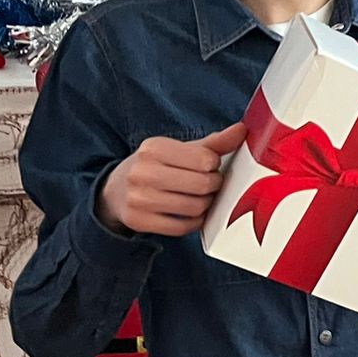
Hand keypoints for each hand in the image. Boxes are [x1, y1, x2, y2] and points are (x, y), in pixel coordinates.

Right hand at [97, 123, 246, 235]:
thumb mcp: (179, 150)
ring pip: (196, 207)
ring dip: (206, 204)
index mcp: (153, 148)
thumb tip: (242, 129)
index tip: (208, 166)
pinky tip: (190, 213)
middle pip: (203, 184)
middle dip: (213, 185)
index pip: (205, 159)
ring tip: (199, 197)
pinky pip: (183, 227)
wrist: (115, 191)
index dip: (214, 165)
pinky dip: (194, 221)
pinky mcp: (139, 221)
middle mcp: (142, 172)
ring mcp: (138, 199)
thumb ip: (213, 143)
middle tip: (208, 184)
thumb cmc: (156, 167)